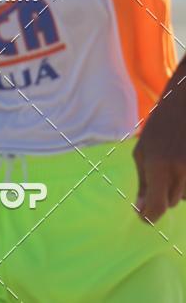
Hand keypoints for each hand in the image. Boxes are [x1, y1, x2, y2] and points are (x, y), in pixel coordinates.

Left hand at [133, 71, 185, 223]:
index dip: (149, 216)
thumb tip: (141, 208)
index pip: (157, 207)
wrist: (183, 106)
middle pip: (170, 203)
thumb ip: (143, 182)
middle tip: (158, 171)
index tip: (143, 216)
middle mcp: (179, 172)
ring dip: (174, 186)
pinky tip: (180, 160)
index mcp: (159, 166)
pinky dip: (184, 181)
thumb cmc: (159, 127)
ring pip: (182, 196)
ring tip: (171, 160)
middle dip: (161, 194)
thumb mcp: (142, 151)